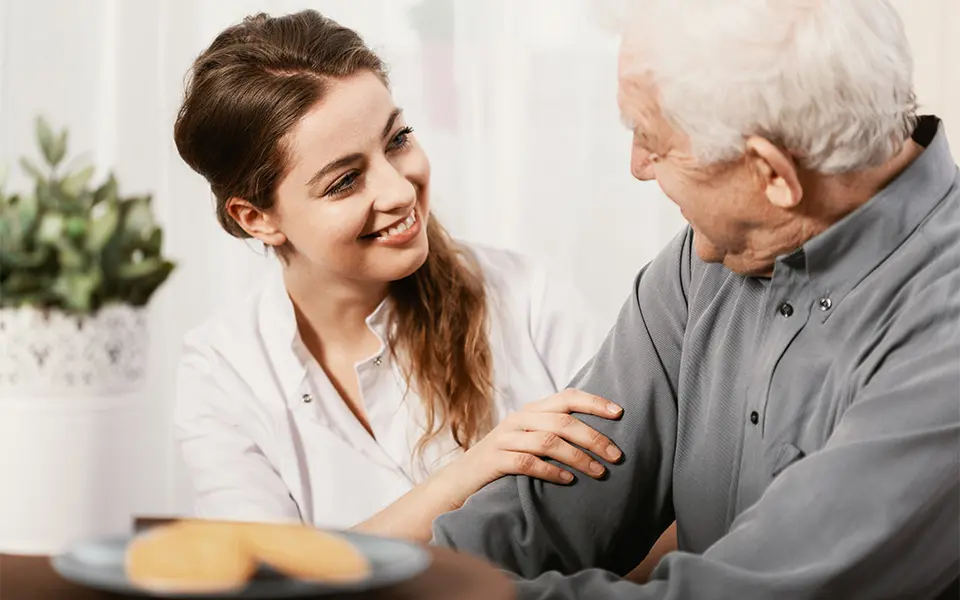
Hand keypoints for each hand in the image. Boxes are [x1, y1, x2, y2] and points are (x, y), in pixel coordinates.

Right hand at [439, 389, 623, 505]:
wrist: (459, 481)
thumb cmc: (503, 461)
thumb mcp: (528, 440)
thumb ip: (554, 433)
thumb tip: (598, 438)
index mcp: (531, 411)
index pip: (566, 397)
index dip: (594, 402)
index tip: (619, 413)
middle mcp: (518, 419)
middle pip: (562, 421)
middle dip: (593, 437)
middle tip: (616, 456)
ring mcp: (504, 439)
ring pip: (548, 441)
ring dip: (578, 457)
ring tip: (598, 472)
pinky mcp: (494, 460)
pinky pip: (527, 462)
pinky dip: (550, 471)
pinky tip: (567, 481)